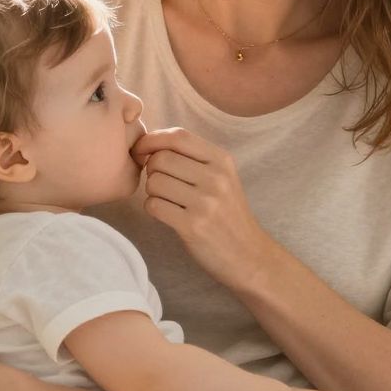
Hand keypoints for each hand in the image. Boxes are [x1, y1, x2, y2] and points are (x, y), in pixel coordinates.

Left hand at [133, 127, 279, 292]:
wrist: (248, 254)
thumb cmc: (228, 214)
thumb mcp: (223, 178)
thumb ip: (193, 158)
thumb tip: (150, 144)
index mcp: (222, 161)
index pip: (178, 136)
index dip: (152, 140)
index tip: (142, 150)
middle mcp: (216, 178)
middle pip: (161, 158)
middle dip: (151, 169)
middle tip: (160, 182)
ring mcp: (205, 202)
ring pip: (154, 182)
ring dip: (152, 191)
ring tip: (167, 200)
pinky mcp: (192, 226)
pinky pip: (154, 205)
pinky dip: (154, 208)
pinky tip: (167, 214)